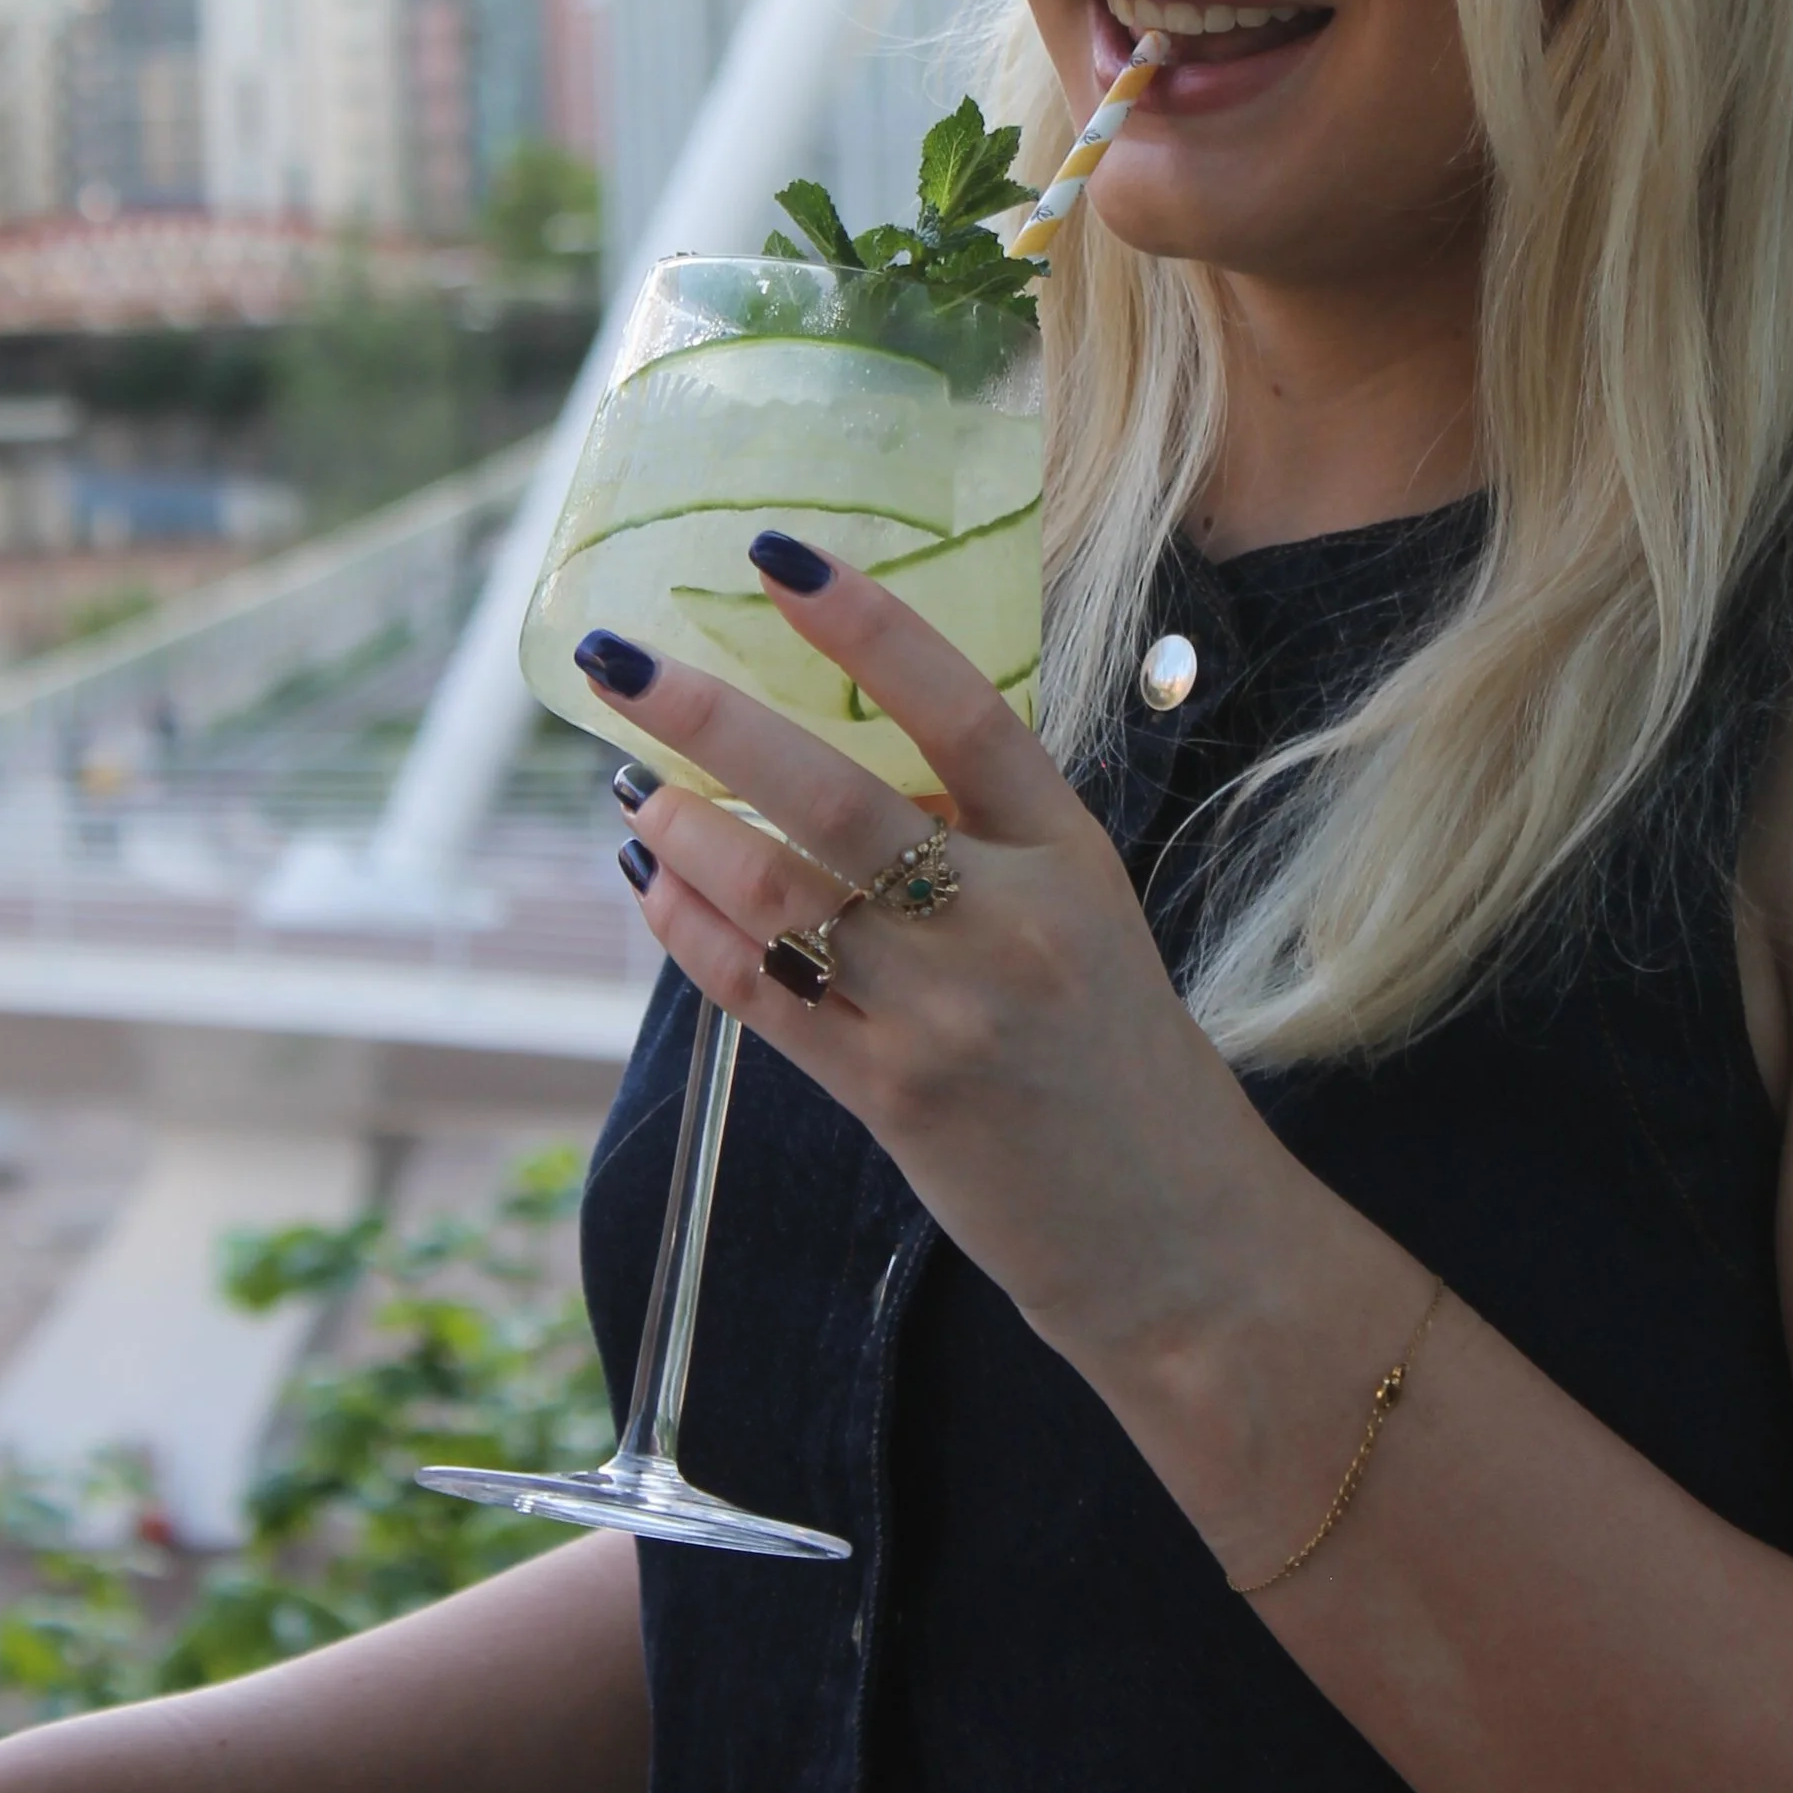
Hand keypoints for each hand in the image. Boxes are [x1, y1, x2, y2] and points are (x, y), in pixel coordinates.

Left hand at [582, 542, 1288, 1374]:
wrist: (1175, 1237)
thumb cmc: (1117, 1056)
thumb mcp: (1083, 913)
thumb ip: (980, 835)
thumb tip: (835, 743)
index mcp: (1069, 852)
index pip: (963, 708)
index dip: (866, 625)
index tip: (776, 555)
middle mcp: (1011, 922)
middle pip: (838, 797)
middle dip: (713, 718)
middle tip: (617, 661)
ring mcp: (948, 1015)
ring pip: (781, 899)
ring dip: (684, 829)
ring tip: (630, 779)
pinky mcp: (895, 1100)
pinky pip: (766, 996)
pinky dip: (693, 932)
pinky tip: (651, 882)